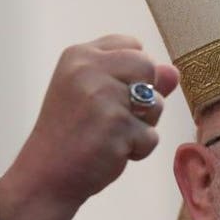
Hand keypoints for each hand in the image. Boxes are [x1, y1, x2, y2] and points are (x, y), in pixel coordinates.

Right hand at [0, 35, 179, 219]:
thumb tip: (174, 72)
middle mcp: (89, 69)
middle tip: (114, 117)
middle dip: (144, 95)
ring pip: (156, 103)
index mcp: (79, 55)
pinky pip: (152, 136)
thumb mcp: (98, 95)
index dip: (134, 73)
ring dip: (142, 125)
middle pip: (149, 67)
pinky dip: (138, 150)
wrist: (46, 174)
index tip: (110, 93)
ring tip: (110, 135)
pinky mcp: (116, 126)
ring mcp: (102, 96)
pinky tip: (111, 152)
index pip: (133, 45)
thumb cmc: (74, 133)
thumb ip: (136, 79)